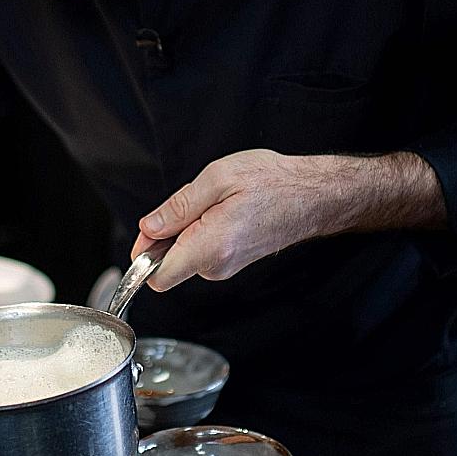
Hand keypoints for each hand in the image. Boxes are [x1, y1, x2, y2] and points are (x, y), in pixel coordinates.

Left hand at [130, 149, 444, 290]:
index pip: (156, 278)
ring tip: (218, 202)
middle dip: (168, 233)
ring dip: (188, 228)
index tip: (151, 230)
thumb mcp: (217, 178)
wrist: (313, 194)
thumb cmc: (272, 181)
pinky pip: (201, 251)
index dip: (143, 254)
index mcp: (210, 247)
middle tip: (197, 201)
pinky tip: (226, 210)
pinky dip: (202, 231)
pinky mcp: (233, 263)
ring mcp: (226, 268)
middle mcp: (217, 266)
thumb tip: (147, 229)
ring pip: (184, 254)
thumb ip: (177, 207)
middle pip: (167, 264)